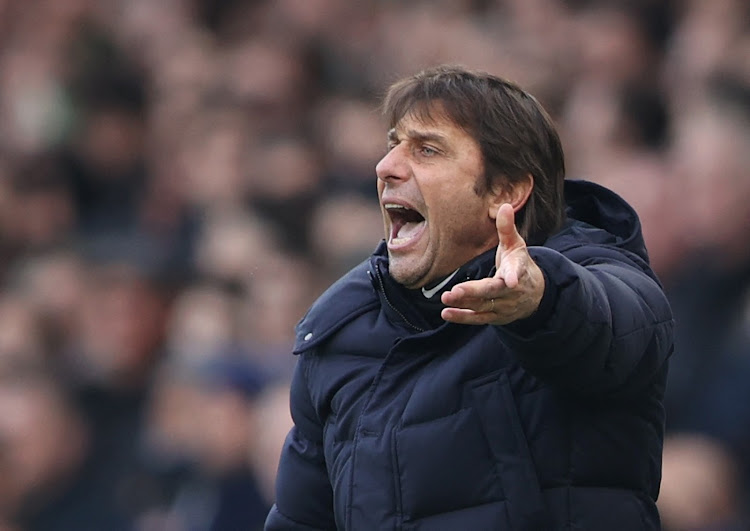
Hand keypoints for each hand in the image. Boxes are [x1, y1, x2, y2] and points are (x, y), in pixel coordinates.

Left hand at [441, 203, 544, 324]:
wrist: (534, 294)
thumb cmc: (519, 264)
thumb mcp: (516, 245)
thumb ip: (507, 228)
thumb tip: (504, 205)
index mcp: (518, 270)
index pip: (516, 272)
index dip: (514, 276)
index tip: (511, 281)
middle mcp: (511, 291)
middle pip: (493, 292)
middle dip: (475, 292)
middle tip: (455, 291)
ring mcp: (503, 306)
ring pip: (483, 306)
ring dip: (464, 303)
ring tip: (446, 298)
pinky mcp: (494, 316)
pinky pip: (478, 318)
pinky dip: (462, 317)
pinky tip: (446, 313)